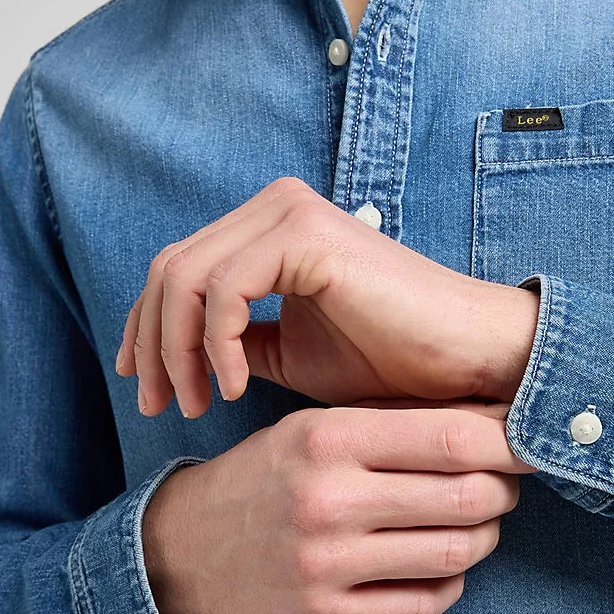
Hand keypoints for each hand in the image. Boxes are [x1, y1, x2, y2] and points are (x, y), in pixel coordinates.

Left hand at [114, 177, 540, 417]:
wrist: (465, 360)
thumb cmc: (393, 363)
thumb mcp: (293, 356)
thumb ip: (241, 343)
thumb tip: (186, 358)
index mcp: (270, 230)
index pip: (179, 269)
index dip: (149, 330)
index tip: (150, 390)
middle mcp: (276, 208)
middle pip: (169, 269)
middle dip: (151, 344)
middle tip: (158, 405)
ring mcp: (289, 214)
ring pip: (184, 276)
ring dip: (177, 349)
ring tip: (197, 403)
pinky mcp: (304, 235)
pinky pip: (223, 289)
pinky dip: (216, 344)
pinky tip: (235, 386)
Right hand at [141, 403, 536, 613]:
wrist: (192, 546)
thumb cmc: (274, 474)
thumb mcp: (319, 427)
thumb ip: (398, 424)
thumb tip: (498, 418)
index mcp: (328, 436)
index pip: (453, 437)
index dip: (510, 441)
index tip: (533, 441)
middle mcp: (326, 500)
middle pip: (466, 496)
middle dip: (503, 490)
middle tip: (505, 485)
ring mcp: (324, 565)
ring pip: (454, 553)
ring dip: (484, 537)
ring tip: (478, 523)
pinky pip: (424, 604)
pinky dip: (450, 584)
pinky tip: (441, 565)